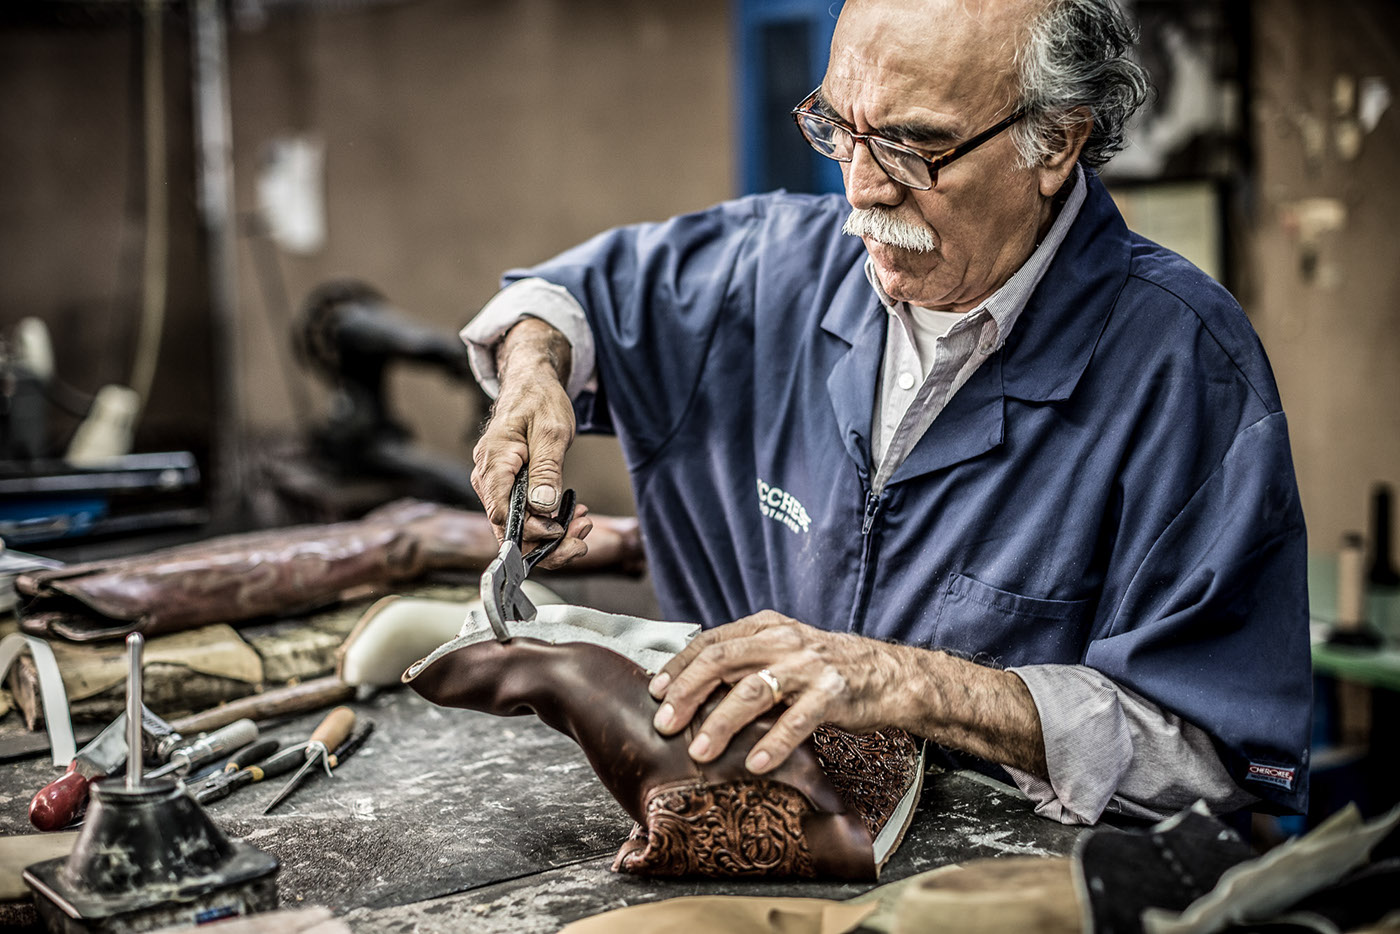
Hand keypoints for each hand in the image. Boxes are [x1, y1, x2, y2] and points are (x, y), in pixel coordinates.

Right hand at [471, 318, 588, 567]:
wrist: (532, 384)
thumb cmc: (540, 401)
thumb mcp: (552, 432)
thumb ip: (547, 470)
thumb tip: (543, 507)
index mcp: (493, 463)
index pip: (502, 514)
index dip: (531, 531)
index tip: (562, 530)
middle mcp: (487, 478)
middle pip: (508, 529)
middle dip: (547, 541)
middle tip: (582, 536)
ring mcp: (495, 484)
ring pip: (516, 527)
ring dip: (550, 534)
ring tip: (582, 524)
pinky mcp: (507, 487)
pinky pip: (521, 515)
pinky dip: (546, 522)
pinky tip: (571, 516)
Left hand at [646, 610, 909, 774]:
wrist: (888, 675)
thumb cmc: (825, 669)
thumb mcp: (784, 650)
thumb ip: (745, 659)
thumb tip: (690, 684)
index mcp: (767, 627)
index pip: (711, 641)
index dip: (680, 666)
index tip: (655, 692)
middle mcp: (784, 641)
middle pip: (722, 661)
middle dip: (688, 693)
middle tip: (665, 724)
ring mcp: (809, 667)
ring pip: (753, 691)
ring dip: (721, 724)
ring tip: (699, 752)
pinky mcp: (833, 694)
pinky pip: (796, 721)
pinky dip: (773, 743)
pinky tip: (754, 764)